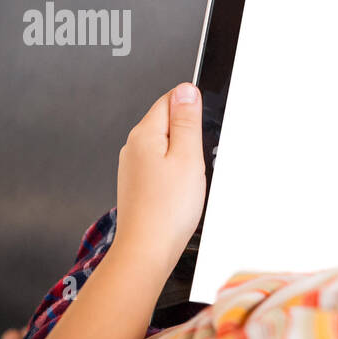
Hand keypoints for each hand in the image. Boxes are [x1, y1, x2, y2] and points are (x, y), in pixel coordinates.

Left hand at [113, 83, 206, 272]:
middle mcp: (133, 146)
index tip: (204, 127)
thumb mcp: (187, 156)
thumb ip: (187, 121)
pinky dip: (174, 172)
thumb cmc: (167, 209)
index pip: (169, 99)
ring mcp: (133, 166)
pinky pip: (159, 165)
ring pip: (164, 145)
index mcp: (144, 133)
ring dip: (182, 155)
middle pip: (166, 122)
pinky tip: (181, 190)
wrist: (147, 248)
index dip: (191, 108)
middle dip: (188, 134)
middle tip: (199, 159)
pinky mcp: (137, 183)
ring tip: (190, 179)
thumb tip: (186, 90)